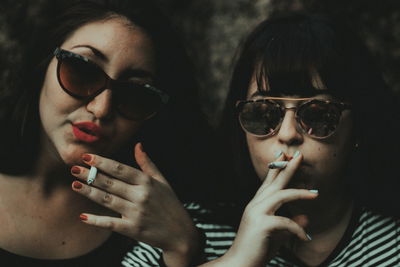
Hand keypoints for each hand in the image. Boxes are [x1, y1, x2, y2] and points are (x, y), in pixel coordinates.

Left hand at [71, 143, 201, 266]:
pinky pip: (111, 223)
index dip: (103, 163)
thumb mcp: (162, 181)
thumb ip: (147, 164)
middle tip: (74, 168)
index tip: (87, 157)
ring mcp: (136, 212)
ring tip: (75, 184)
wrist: (180, 233)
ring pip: (107, 200)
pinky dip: (97, 220)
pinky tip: (83, 216)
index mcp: (147, 182)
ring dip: (89, 192)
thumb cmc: (170, 205)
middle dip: (91, 175)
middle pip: (111, 183)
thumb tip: (138, 145)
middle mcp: (141, 195)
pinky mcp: (133, 229)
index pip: (121, 169)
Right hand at [202, 152, 317, 266]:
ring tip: (315, 193)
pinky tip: (306, 237)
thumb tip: (307, 216)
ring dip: (299, 192)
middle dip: (287, 167)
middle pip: (274, 182)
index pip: (268, 183)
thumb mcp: (278, 235)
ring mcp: (256, 213)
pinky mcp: (261, 225)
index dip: (276, 168)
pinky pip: (286, 222)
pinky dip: (298, 229)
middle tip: (299, 155)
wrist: (240, 264)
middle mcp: (255, 205)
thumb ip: (291, 224)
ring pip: (281, 195)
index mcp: (256, 205)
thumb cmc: (258, 249)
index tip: (284, 155)